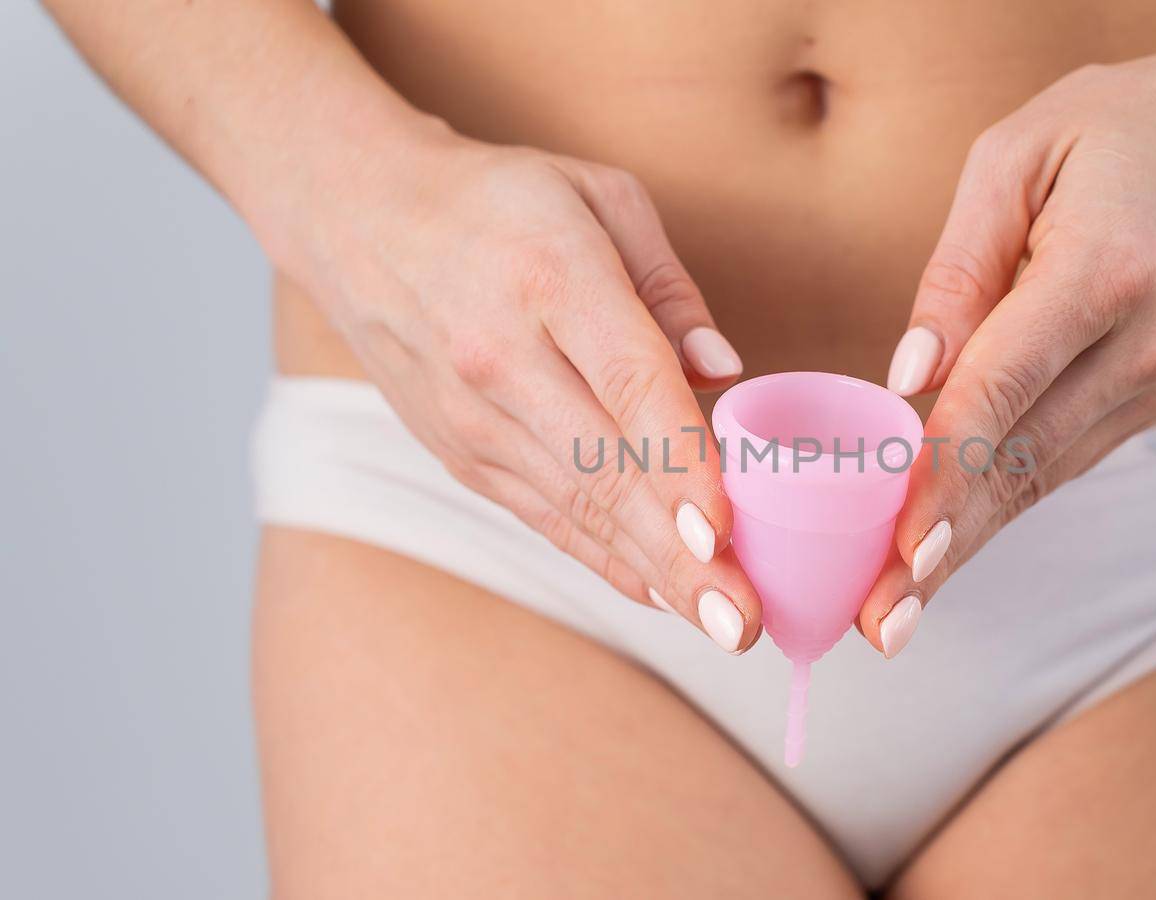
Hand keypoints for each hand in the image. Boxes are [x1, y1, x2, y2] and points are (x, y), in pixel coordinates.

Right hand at [282, 124, 760, 653]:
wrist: (358, 217)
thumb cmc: (499, 202)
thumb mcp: (599, 198)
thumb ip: (670, 290)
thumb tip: (726, 376)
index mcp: (552, 276)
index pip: (629, 383)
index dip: (680, 463)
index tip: (726, 532)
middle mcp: (503, 357)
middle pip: (605, 469)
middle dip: (680, 556)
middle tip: (743, 622)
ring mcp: (473, 416)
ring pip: (576, 508)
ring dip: (652, 573)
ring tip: (720, 627)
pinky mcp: (459, 453)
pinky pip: (543, 516)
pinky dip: (604, 559)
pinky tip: (659, 595)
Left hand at [857, 43, 1155, 656]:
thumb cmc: (1123, 128)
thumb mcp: (1017, 154)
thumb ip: (957, 270)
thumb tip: (905, 380)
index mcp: (1107, 272)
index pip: (1006, 390)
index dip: (943, 474)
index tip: (894, 547)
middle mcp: (1145, 347)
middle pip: (1023, 462)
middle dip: (943, 548)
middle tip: (876, 625)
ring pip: (1041, 480)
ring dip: (965, 549)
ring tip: (893, 614)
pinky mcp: (1151, 401)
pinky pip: (1060, 462)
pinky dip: (997, 509)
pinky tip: (941, 553)